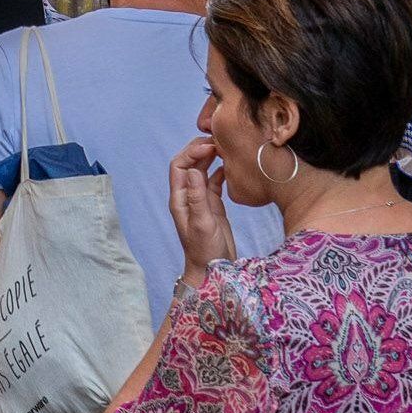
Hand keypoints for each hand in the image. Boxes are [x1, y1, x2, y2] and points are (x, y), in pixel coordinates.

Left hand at [168, 138, 239, 276]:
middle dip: (201, 149)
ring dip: (211, 158)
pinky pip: (214, 182)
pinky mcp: (213, 205)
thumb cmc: (204, 251)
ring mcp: (200, 200)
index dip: (192, 152)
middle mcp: (187, 196)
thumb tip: (195, 169)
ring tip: (226, 148)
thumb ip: (198, 197)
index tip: (210, 147)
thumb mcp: (202, 223)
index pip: (179, 166)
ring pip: (202, 170)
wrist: (212, 270)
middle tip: (220, 141)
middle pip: (190, 164)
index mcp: (180, 198)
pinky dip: (221, 171)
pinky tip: (232, 167)